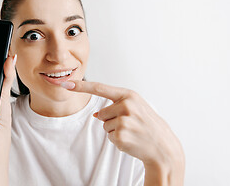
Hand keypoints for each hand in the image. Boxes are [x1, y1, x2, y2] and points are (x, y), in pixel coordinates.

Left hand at [62, 80, 184, 170]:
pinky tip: (130, 140)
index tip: (66, 83)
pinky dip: (117, 140)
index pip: (100, 88)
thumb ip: (117, 105)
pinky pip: (109, 136)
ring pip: (104, 125)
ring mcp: (123, 121)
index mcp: (129, 95)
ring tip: (132, 132)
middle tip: (130, 125)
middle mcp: (126, 105)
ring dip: (114, 130)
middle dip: (111, 120)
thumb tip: (96, 114)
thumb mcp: (137, 107)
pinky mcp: (120, 135)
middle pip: (101, 113)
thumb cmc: (149, 125)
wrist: (163, 147)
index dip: (81, 86)